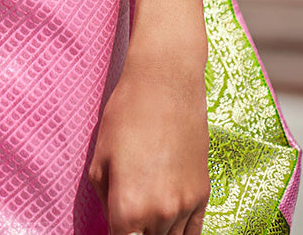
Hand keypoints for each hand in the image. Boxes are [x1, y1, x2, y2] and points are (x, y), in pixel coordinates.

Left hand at [87, 48, 209, 234]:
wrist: (167, 83)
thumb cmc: (127, 114)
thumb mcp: (100, 158)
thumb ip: (105, 200)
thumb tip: (113, 222)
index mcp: (128, 208)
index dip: (115, 234)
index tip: (115, 225)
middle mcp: (159, 214)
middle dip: (135, 233)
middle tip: (129, 217)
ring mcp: (184, 206)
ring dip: (156, 232)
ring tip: (145, 214)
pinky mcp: (203, 195)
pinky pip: (193, 233)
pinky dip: (180, 233)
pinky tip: (169, 226)